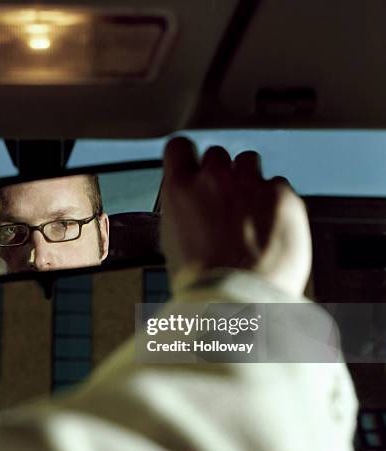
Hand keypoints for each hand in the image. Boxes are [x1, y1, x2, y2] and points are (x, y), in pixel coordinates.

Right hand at [160, 137, 311, 296]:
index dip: (186, 156)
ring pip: (249, 162)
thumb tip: (188, 208)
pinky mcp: (283, 197)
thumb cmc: (203, 281)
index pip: (179, 146)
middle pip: (217, 154)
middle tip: (224, 202)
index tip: (191, 166)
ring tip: (249, 211)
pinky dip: (275, 201)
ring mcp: (250, 185)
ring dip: (247, 180)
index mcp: (180, 189)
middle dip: (220, 174)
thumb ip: (182, 212)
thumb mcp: (172, 242)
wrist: (239, 300)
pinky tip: (270, 226)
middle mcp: (214, 180)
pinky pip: (278, 185)